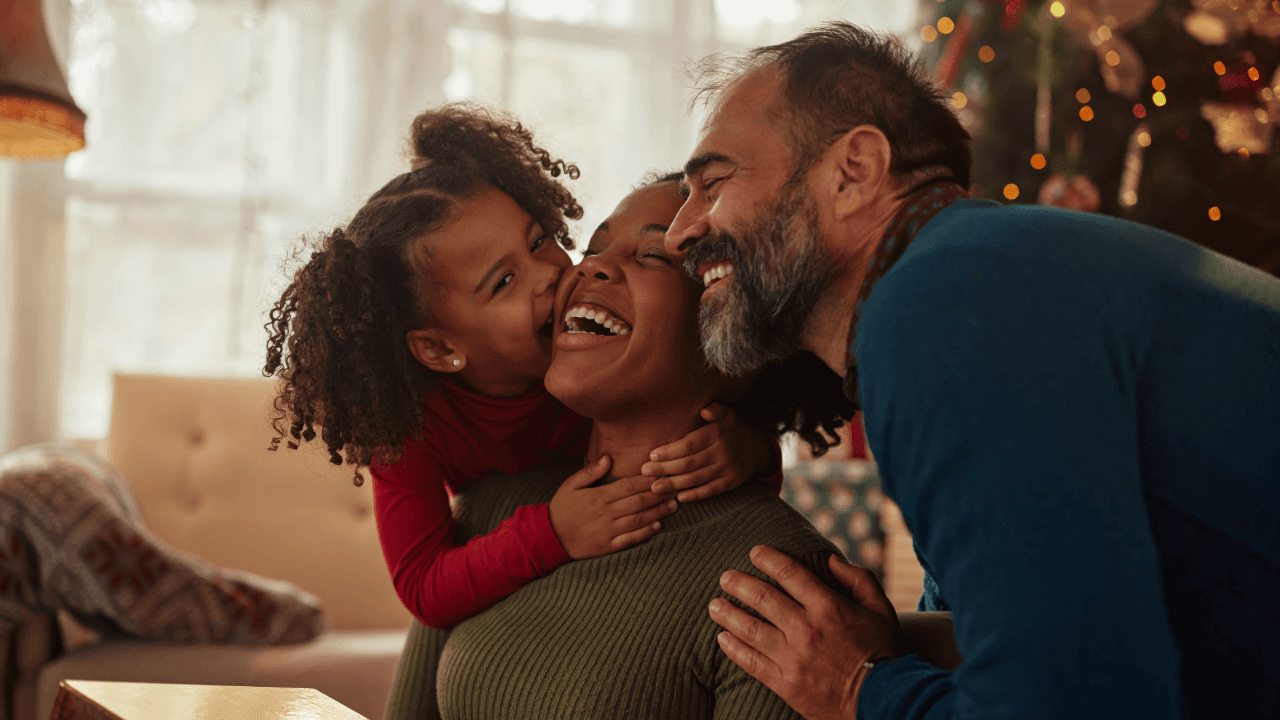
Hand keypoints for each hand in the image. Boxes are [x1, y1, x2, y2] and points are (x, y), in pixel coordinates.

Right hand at [548, 455, 678, 559]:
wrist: (548, 537)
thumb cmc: (561, 508)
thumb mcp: (571, 485)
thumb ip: (590, 471)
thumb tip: (609, 457)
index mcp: (598, 496)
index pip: (629, 485)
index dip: (648, 480)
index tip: (663, 475)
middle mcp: (605, 513)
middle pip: (638, 501)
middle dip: (659, 494)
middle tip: (675, 488)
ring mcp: (607, 531)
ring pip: (638, 520)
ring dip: (658, 512)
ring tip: (673, 505)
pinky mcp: (607, 547)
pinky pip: (630, 539)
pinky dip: (645, 533)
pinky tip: (658, 526)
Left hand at [641, 403, 771, 501]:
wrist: (757, 447)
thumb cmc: (732, 428)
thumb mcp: (727, 413)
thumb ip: (715, 409)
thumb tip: (704, 410)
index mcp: (716, 434)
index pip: (688, 445)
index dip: (669, 452)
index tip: (652, 455)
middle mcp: (722, 452)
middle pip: (689, 463)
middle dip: (665, 469)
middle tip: (645, 472)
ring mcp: (727, 469)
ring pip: (696, 478)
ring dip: (674, 484)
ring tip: (655, 487)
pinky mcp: (731, 482)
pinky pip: (710, 490)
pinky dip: (694, 495)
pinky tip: (679, 496)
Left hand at [708, 546, 900, 719]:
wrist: (882, 700)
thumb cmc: (882, 651)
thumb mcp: (881, 608)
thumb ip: (858, 579)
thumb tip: (831, 559)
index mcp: (829, 607)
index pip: (791, 574)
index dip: (769, 559)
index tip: (754, 552)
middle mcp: (807, 629)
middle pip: (763, 598)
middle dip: (739, 584)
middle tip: (725, 577)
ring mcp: (793, 658)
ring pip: (751, 629)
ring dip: (729, 614)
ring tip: (714, 605)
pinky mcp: (785, 683)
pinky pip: (751, 663)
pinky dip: (733, 649)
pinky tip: (722, 639)